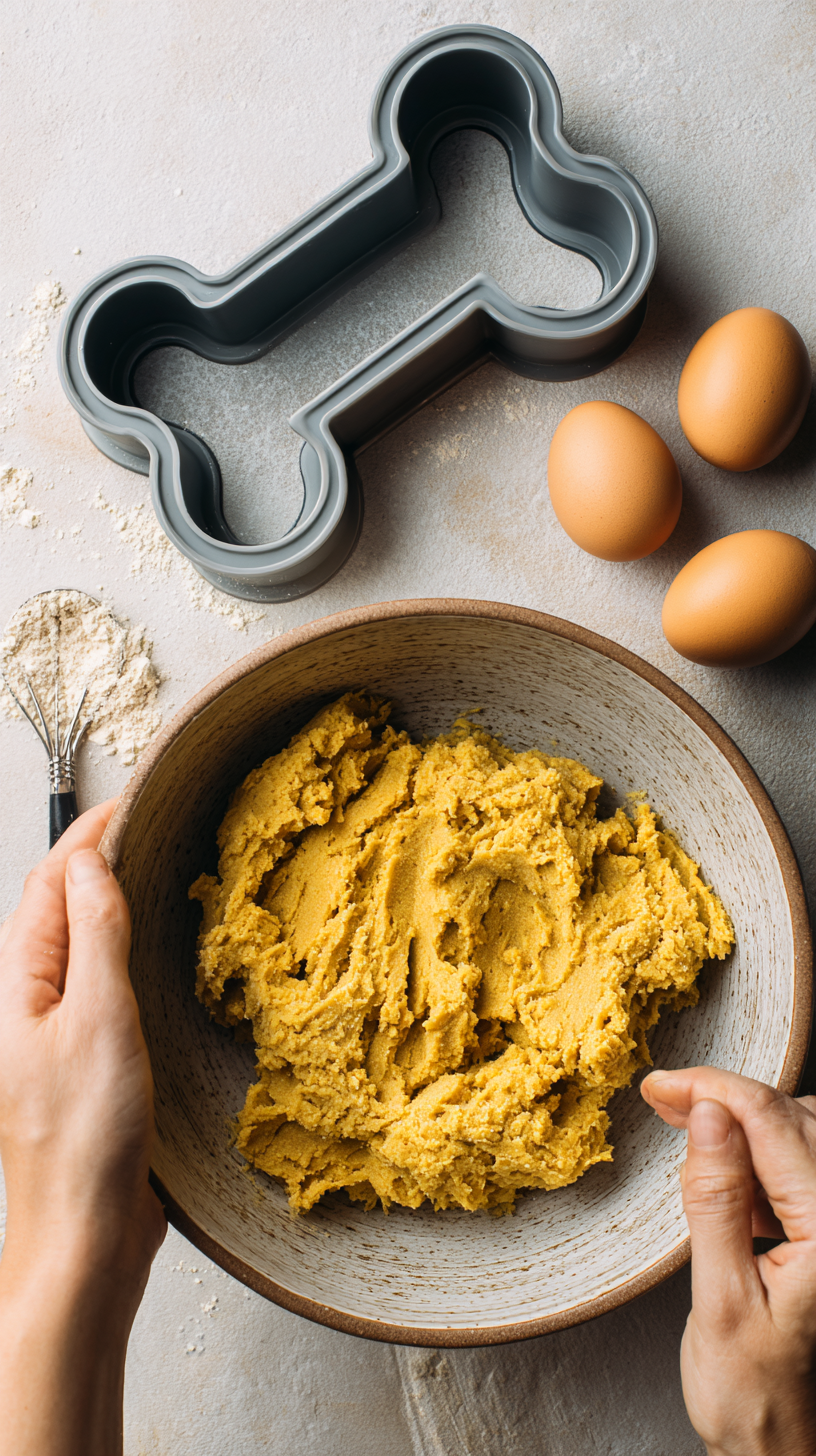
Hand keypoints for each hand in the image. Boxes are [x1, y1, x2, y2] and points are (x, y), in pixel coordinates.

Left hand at [0, 801, 165, 1454]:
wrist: (83, 1237)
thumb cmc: (84, 1138)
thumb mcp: (100, 1018)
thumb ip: (94, 934)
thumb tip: (89, 861)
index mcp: (20, 979)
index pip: (51, 878)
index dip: (91, 831)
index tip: (133, 795)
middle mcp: (29, 998)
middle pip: (58, 903)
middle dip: (98, 855)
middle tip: (152, 821)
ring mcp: (52, 1030)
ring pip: (78, 941)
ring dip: (111, 899)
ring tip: (156, 870)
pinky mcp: (80, 1059)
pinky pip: (97, 981)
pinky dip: (123, 947)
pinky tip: (151, 954)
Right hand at [642, 1067, 815, 1455]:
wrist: (779, 1446)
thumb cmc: (753, 1394)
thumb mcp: (721, 1299)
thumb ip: (717, 1201)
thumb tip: (707, 1115)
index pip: (773, 1122)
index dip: (712, 1089)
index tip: (662, 1086)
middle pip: (792, 1116)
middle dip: (725, 1097)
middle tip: (664, 1098)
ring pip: (798, 1132)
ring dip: (742, 1120)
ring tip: (685, 1123)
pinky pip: (797, 1165)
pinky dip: (755, 1152)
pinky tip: (719, 1166)